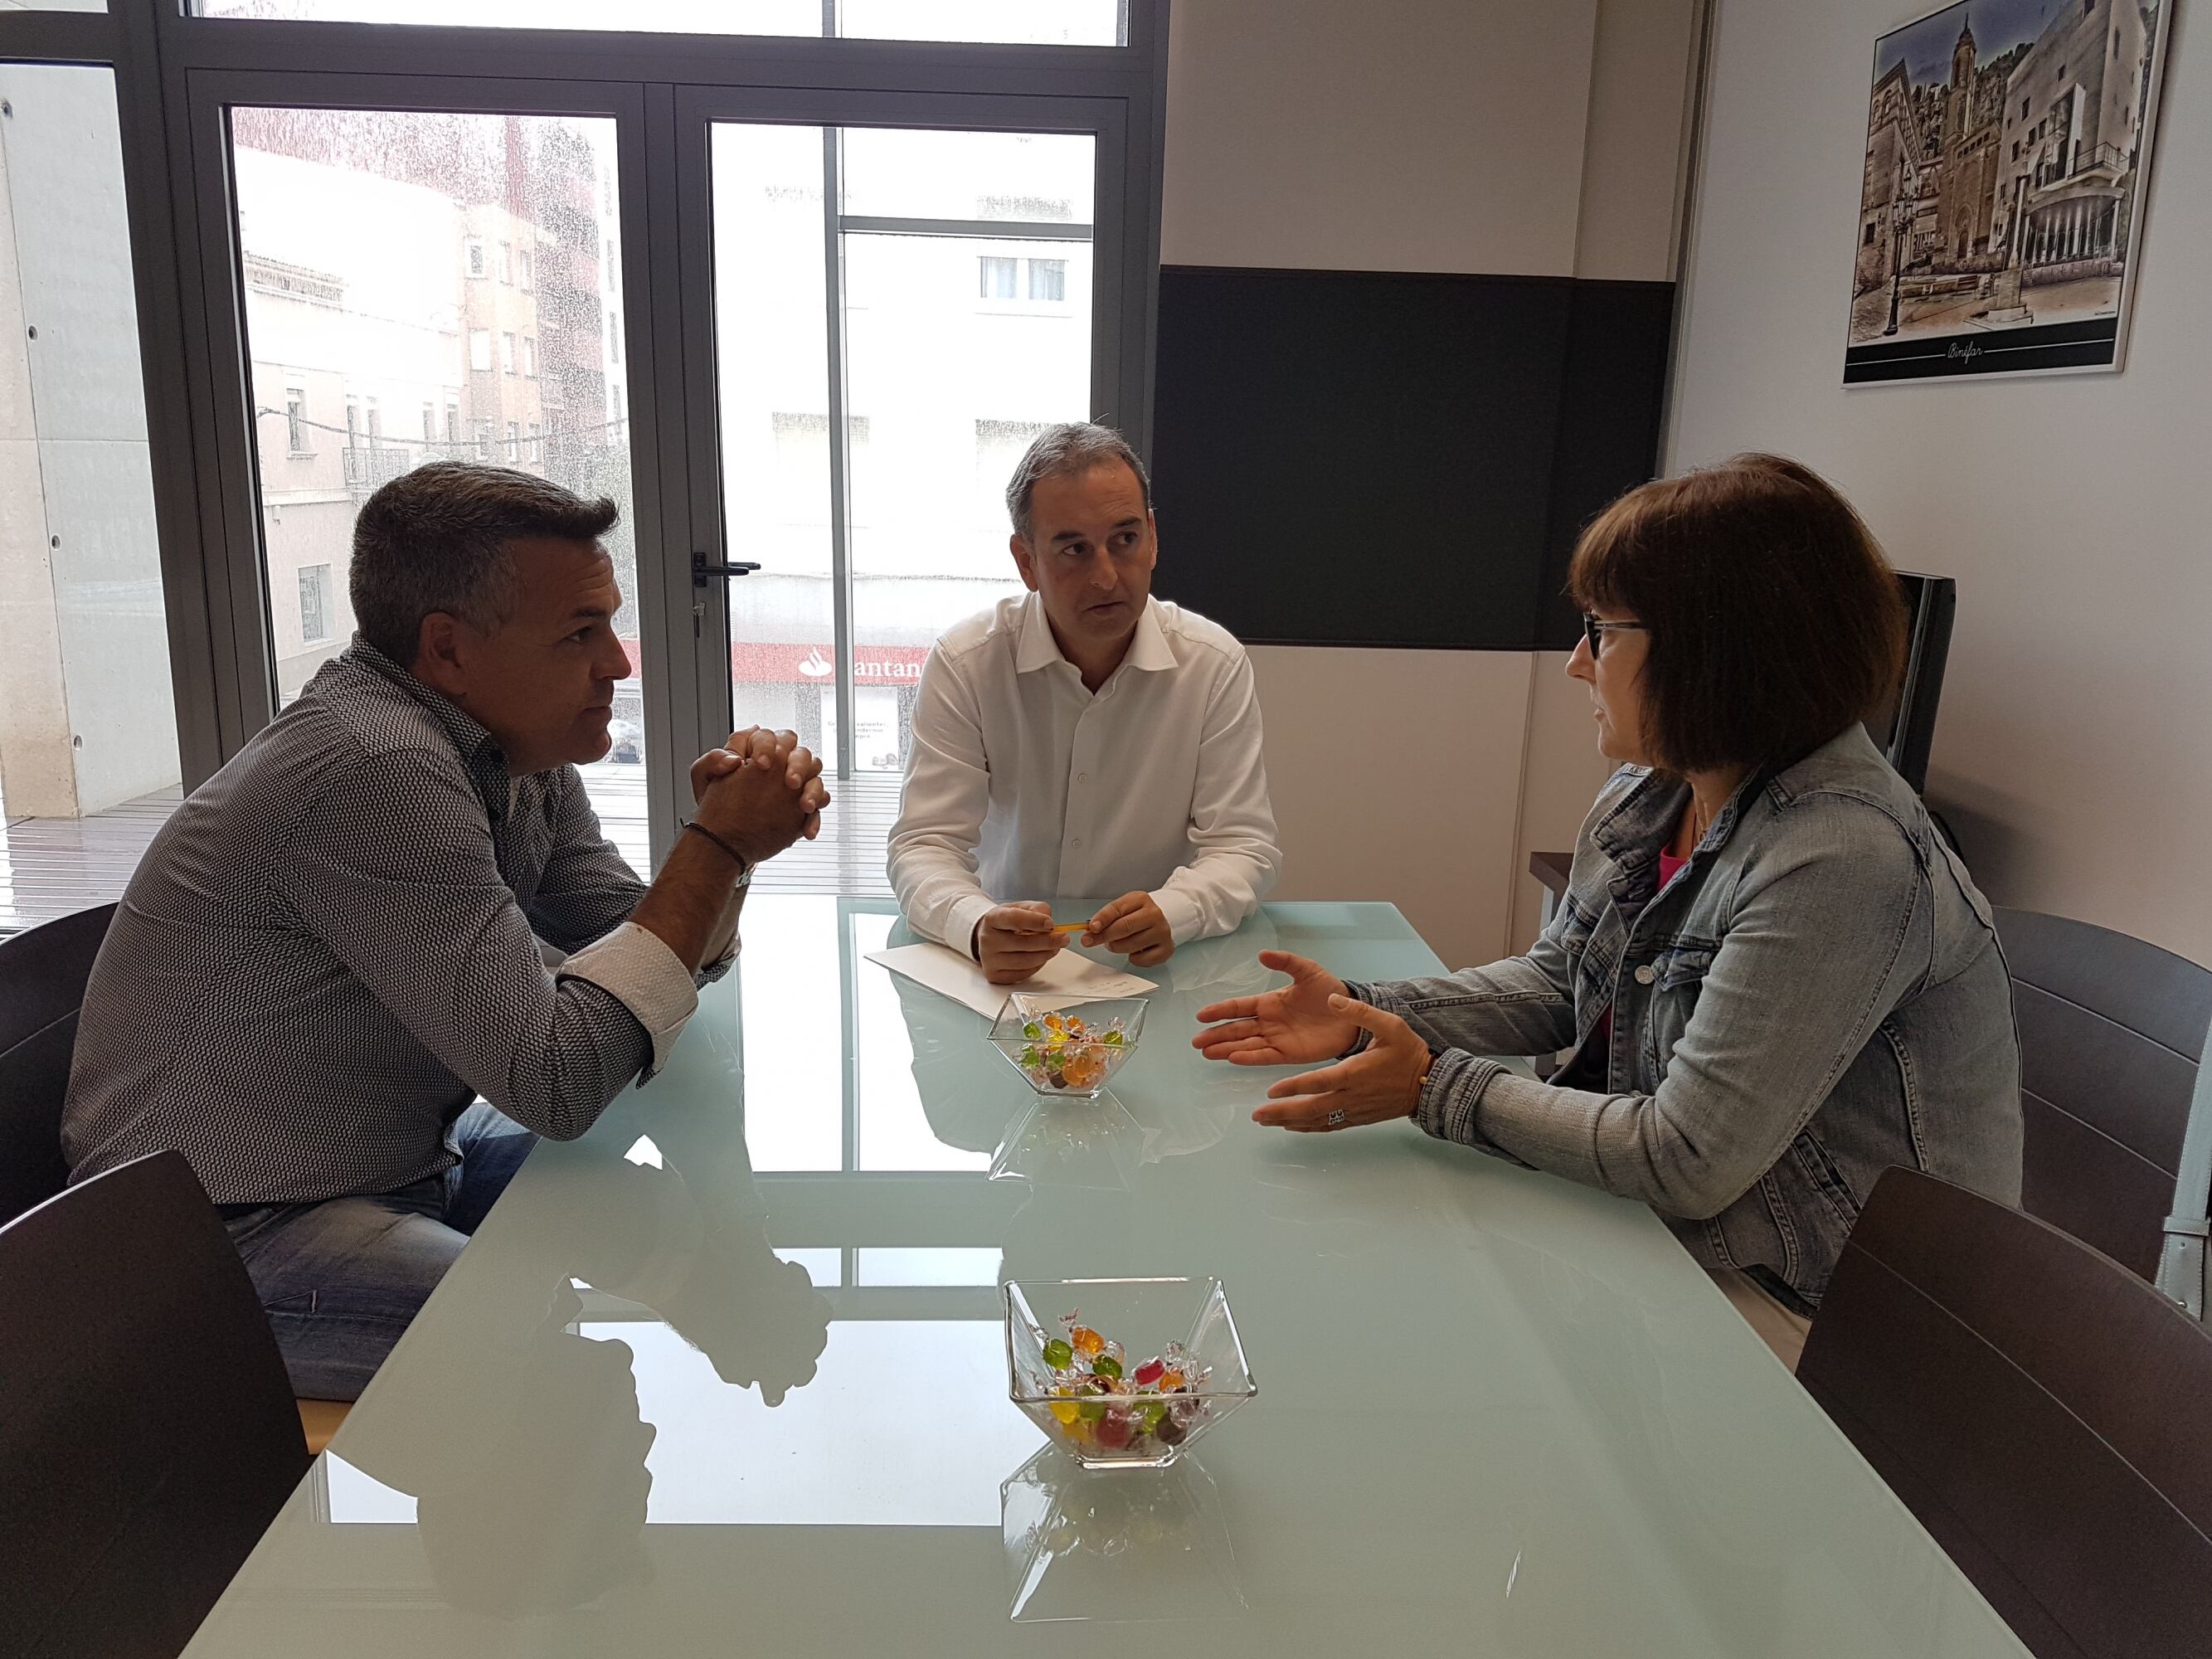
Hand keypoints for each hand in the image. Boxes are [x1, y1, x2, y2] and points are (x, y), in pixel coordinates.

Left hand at [693, 734, 828, 865]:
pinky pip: (818, 806)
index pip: (770, 737)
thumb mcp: (704, 778)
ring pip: (815, 777)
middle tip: (789, 782)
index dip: (767, 747)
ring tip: (804, 806)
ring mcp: (795, 785)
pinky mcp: (803, 806)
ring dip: (813, 790)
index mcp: (757, 751)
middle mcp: (780, 764)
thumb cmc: (716, 801)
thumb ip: (712, 761)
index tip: (760, 764)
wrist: (726, 834)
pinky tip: (806, 830)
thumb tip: (732, 759)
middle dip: (798, 765)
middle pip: (800, 752)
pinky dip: (815, 818)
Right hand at [972, 902, 1061, 984]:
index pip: (1013, 919)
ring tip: (1054, 947)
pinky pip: (1023, 973)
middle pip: (1023, 943)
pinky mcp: (994, 975)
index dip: (1034, 921)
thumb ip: (1038, 910)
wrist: (990, 937)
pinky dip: (1037, 965)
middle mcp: (987, 939)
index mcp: (992, 918)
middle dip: (1049, 941)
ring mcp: (989, 959)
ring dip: (1046, 954)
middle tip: (1064, 938)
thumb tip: (1049, 925)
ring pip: (1025, 961)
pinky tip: (1040, 957)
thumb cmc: (1008, 923)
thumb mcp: (1022, 908)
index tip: (1051, 924)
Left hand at [1082, 891, 1174, 966]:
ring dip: (1116, 947)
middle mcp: (1154, 914)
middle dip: (1103, 936)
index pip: (1117, 909)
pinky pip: (1141, 959)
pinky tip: (1134, 950)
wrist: (1163, 919)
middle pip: (1124, 928)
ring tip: (1116, 943)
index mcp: (1141, 899)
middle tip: (1089, 941)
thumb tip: (1090, 931)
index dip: (1102, 919)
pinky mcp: (1166, 948)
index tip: (1091, 928)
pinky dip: (1132, 958)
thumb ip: (1107, 918)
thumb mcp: (1123, 909)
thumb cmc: (1137, 915)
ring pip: (1130, 945)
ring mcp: (1162, 932)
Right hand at [1191, 950, 1356, 1064]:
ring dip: (1226, 1048)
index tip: (1201, 1016)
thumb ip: (1285, 962)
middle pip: (1237, 1029)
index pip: (1238, 1007)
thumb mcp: (1307, 971)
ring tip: (1207, 1053)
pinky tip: (1233, 1058)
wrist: (1352, 1014)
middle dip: (1216, 1035)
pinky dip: (1249, 1057)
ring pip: (1246, 1044)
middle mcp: (1268, 1022)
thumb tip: (1261, 954)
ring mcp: (1277, 1039)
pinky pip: (1265, 1056)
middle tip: (1196, 1042)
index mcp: (1269, 1002)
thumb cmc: (1329, 991)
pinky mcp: (1289, 1054)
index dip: (1219, 1011)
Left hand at [1251, 996, 1428, 1131]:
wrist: (1428, 1084)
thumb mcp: (1390, 1025)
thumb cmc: (1408, 1053)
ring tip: (1265, 1122)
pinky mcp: (1358, 1119)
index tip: (1271, 1091)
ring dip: (1289, 1123)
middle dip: (1282, 1113)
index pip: (1318, 1083)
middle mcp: (1351, 1095)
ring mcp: (1354, 1110)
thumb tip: (1333, 999)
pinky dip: (1308, 1128)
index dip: (1294, 1088)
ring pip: (1317, 1121)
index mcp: (1355, 1072)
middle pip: (1312, 1109)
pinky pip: (1328, 1126)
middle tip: (1257, 1115)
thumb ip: (1360, 1012)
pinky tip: (1291, 1127)